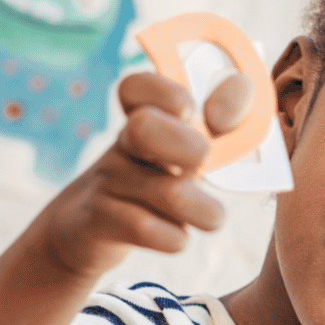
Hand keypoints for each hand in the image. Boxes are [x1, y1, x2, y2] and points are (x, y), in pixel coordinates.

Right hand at [28, 70, 253, 280]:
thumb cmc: (152, 185)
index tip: (196, 116)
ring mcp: (109, 181)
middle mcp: (124, 142)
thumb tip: (239, 96)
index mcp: (144, 115)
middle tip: (198, 170)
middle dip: (190, 149)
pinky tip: (174, 235)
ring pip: (170, 193)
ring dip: (204, 211)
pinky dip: (175, 239)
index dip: (172, 94)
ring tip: (209, 216)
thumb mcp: (181, 153)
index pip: (138, 85)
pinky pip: (152, 231)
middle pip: (146, 127)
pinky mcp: (100, 222)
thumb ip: (216, 128)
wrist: (85, 231)